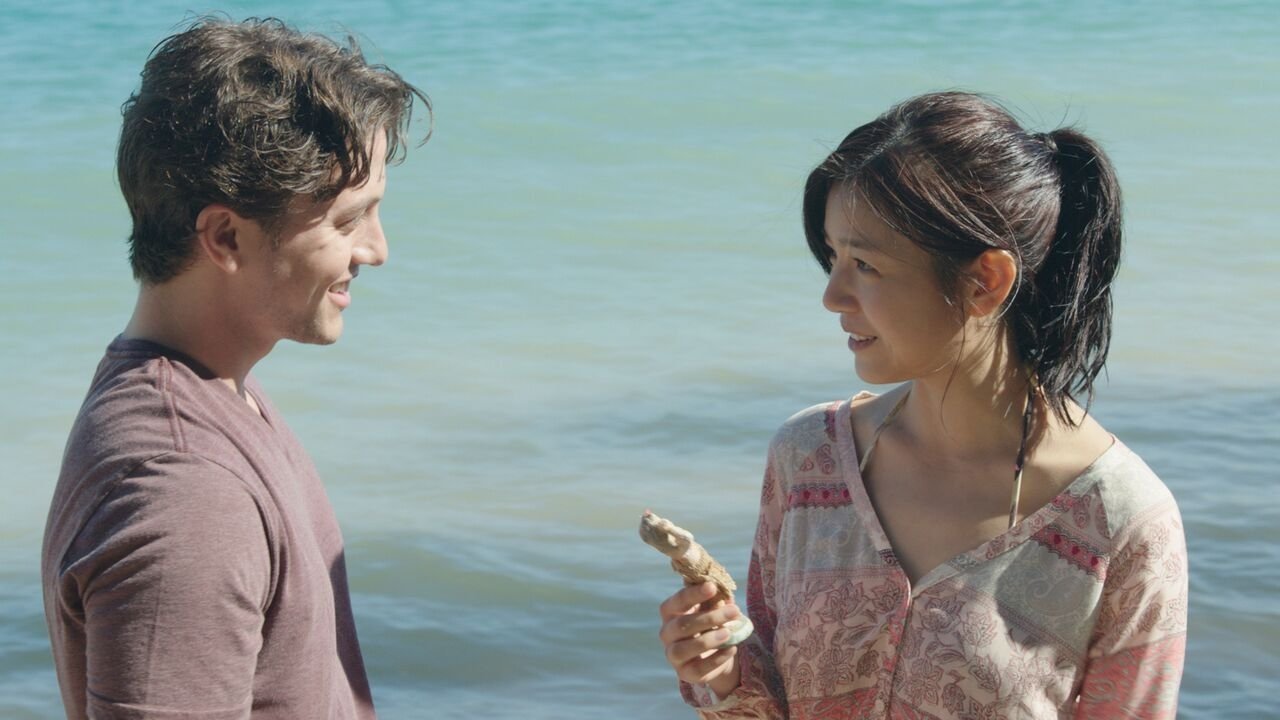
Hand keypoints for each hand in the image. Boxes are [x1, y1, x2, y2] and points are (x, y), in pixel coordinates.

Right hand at [658, 582, 742, 698]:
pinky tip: (732, 649)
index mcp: (670, 612)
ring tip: (729, 633)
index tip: (712, 587)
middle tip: (734, 611)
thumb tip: (720, 583)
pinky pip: (697, 669)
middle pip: (682, 625)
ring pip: (683, 649)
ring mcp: (673, 655)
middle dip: (710, 617)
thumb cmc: (711, 622)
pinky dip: (716, 659)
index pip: (678, 601)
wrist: (716, 653)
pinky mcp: (685, 673)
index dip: (694, 594)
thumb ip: (715, 597)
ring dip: (707, 640)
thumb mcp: (713, 607)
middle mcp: (667, 633)